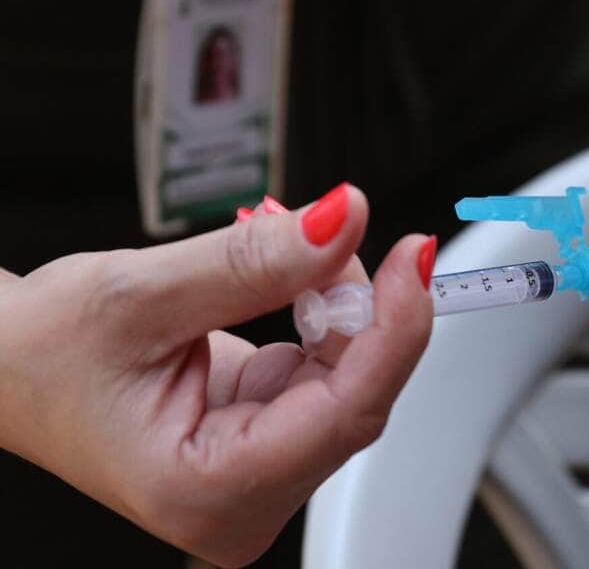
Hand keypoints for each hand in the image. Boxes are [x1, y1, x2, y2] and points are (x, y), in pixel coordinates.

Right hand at [0, 185, 434, 566]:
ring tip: (276, 251)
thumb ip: (255, 262)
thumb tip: (345, 220)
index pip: (347, 414)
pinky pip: (330, 372)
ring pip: (350, 379)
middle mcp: (244, 501)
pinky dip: (321, 316)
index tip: (414, 258)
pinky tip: (284, 287)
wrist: (9, 366)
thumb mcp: (141, 293)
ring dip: (335, 304)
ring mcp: (260, 475)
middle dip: (353, 303)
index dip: (394, 329)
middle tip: (317, 230)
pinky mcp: (268, 441)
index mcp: (208, 492)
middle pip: (355, 395)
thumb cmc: (42, 353)